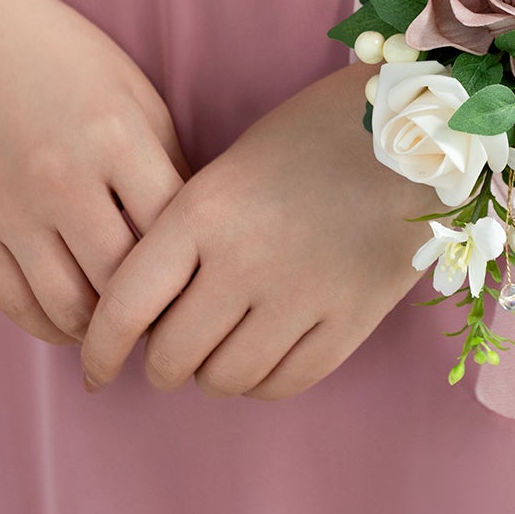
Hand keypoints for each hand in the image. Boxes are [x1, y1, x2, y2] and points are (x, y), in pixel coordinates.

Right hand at [0, 0, 190, 344]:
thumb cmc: (74, 65)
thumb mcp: (140, 100)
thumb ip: (171, 170)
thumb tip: (203, 247)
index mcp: (116, 137)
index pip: (173, 234)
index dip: (199, 272)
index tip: (213, 290)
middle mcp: (61, 176)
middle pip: (123, 281)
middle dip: (157, 315)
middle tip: (177, 327)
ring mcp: (10, 205)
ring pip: (69, 305)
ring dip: (105, 331)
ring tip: (128, 329)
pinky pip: (15, 301)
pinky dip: (51, 326)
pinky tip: (77, 322)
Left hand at [79, 62, 442, 400]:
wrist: (419, 130)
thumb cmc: (316, 136)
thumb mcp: (233, 166)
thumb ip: (187, 233)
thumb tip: (150, 308)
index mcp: (204, 210)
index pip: (124, 305)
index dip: (98, 349)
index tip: (95, 367)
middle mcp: (244, 260)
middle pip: (170, 355)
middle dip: (159, 363)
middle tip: (168, 350)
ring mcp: (301, 296)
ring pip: (224, 378)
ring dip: (210, 374)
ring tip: (220, 351)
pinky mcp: (351, 321)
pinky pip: (284, 383)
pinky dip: (262, 382)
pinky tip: (264, 357)